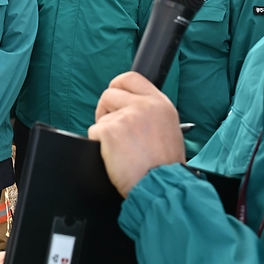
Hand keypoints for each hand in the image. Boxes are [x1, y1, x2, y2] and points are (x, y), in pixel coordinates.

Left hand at [89, 72, 185, 197]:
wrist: (161, 185)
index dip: (117, 86)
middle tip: (113, 130)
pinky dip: (100, 145)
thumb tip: (130, 107)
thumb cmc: (164, 166)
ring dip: (105, 131)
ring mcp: (125, 117)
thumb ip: (150, 113)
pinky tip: (115, 156)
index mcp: (160, 104)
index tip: (113, 97)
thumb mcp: (169, 129)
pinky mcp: (109, 130)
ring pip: (101, 117)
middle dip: (106, 110)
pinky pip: (94, 132)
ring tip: (122, 149)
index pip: (131, 78)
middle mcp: (143, 106)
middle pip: (109, 94)